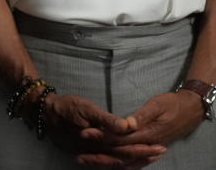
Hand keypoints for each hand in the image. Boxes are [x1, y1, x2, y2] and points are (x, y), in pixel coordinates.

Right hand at [40, 93, 165, 166]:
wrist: (44, 112)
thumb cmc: (66, 107)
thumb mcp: (85, 107)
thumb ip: (106, 119)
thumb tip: (127, 126)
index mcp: (95, 142)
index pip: (123, 149)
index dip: (142, 148)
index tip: (159, 145)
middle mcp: (93, 152)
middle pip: (122, 159)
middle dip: (143, 155)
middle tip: (162, 151)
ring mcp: (88, 155)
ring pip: (115, 164)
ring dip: (134, 161)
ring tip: (151, 156)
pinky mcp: (86, 154)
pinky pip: (107, 163)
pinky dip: (121, 163)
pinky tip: (129, 161)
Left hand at [78, 90, 204, 166]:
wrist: (190, 111)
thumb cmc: (172, 104)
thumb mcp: (157, 105)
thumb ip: (142, 116)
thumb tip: (127, 124)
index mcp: (148, 133)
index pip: (120, 138)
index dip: (102, 136)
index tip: (84, 133)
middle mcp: (148, 145)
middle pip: (120, 154)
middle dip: (99, 155)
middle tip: (79, 156)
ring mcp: (150, 151)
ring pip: (126, 163)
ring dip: (106, 163)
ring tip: (86, 161)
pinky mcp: (150, 152)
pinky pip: (134, 164)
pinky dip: (119, 166)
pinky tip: (106, 165)